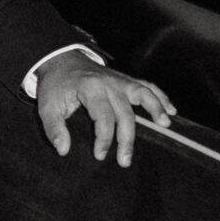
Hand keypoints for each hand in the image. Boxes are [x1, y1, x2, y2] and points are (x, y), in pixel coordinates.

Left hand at [35, 52, 174, 167]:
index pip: (103, 117)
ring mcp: (120, 79)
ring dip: (156, 109)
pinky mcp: (125, 80)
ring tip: (165, 126)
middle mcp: (109, 82)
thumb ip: (54, 129)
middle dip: (126, 139)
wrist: (61, 60)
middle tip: (125, 160)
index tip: (100, 155)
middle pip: (125, 112)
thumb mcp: (47, 106)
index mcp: (90, 88)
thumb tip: (63, 150)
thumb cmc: (56, 85)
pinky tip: (171, 110)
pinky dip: (161, 96)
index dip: (104, 138)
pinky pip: (147, 86)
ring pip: (143, 94)